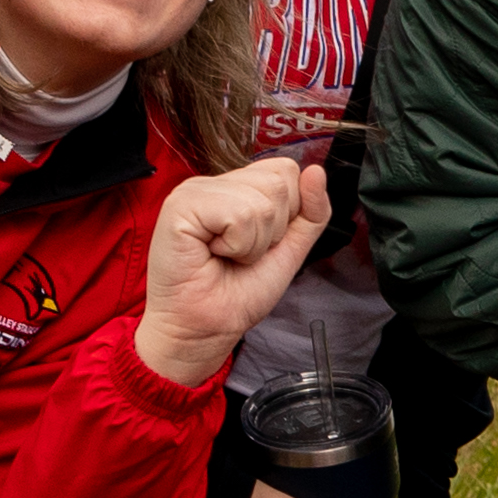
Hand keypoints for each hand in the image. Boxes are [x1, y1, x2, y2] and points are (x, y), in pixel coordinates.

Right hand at [134, 158, 333, 387]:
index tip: (259, 243)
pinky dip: (237, 245)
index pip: (285, 170)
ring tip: (227, 256)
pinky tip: (213, 254)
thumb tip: (317, 171)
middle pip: (278, 182)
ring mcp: (194, 191)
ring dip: (254, 243)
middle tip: (240, 253)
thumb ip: (310, 212)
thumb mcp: (288, 249)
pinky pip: (238, 215)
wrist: (206, 327)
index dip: (287, 213)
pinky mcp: (181, 205)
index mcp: (235, 187)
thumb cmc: (238, 293)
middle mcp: (213, 183)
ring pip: (261, 201)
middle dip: (272, 230)